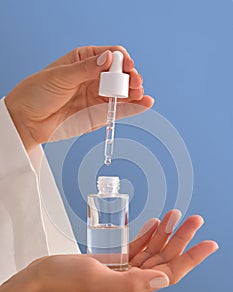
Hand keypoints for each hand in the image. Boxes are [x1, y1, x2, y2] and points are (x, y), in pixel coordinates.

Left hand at [5, 46, 152, 151]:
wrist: (27, 121)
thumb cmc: (37, 93)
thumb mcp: (61, 76)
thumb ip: (86, 69)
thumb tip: (109, 58)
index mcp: (84, 61)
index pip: (111, 56)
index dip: (122, 60)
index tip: (127, 67)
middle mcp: (93, 78)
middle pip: (120, 74)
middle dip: (130, 77)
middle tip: (135, 83)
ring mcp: (97, 96)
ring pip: (122, 92)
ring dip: (134, 92)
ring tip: (140, 94)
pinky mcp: (98, 114)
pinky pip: (118, 110)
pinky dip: (132, 107)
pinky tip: (143, 103)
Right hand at [26, 210, 217, 291]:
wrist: (40, 280)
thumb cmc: (63, 281)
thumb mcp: (96, 279)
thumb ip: (131, 282)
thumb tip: (164, 279)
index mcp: (130, 288)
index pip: (170, 272)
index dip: (192, 258)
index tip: (210, 244)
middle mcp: (130, 280)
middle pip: (163, 258)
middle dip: (180, 238)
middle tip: (194, 219)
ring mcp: (121, 269)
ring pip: (151, 251)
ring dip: (164, 234)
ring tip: (174, 215)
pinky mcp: (111, 261)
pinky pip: (136, 248)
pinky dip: (147, 235)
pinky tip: (154, 224)